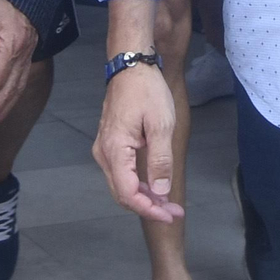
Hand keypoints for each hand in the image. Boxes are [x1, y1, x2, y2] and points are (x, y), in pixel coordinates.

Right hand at [93, 62, 183, 222]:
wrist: (130, 65)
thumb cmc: (147, 91)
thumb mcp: (161, 125)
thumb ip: (160, 161)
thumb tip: (160, 192)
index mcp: (115, 150)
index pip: (128, 194)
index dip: (149, 209)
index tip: (171, 214)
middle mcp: (104, 153)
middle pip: (122, 193)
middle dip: (149, 207)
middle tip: (175, 211)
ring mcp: (104, 148)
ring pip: (121, 184)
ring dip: (144, 197)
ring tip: (168, 201)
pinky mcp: (109, 143)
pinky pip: (121, 173)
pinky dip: (138, 184)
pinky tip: (154, 185)